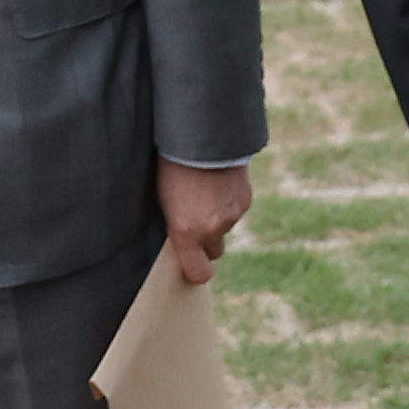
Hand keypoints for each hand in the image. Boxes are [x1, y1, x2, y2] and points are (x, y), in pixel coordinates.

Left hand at [155, 156, 254, 288]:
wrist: (202, 135)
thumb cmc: (171, 165)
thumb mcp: (163, 199)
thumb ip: (176, 225)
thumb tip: (181, 238)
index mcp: (187, 232)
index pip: (199, 273)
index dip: (197, 271)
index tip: (192, 265)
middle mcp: (212, 228)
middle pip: (215, 251)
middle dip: (207, 243)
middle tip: (195, 221)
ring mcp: (232, 214)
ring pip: (226, 227)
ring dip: (217, 216)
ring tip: (203, 190)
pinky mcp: (245, 198)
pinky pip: (236, 209)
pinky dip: (228, 201)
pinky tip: (216, 182)